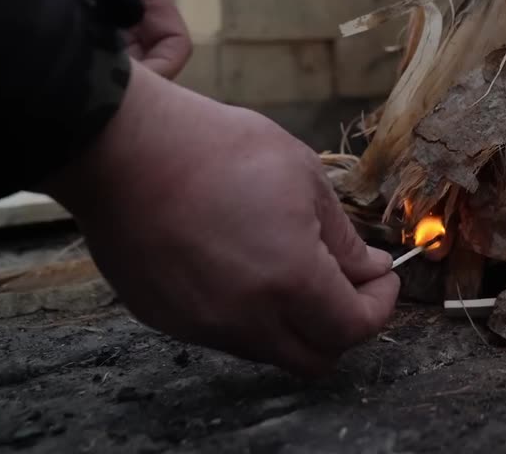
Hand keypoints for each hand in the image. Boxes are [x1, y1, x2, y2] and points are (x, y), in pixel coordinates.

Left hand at [11, 0, 191, 79]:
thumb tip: (94, 38)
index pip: (175, 46)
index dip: (162, 71)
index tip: (132, 85)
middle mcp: (134, 12)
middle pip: (148, 62)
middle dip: (131, 78)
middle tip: (96, 85)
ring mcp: (108, 16)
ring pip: (119, 58)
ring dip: (103, 66)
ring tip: (75, 69)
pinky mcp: (83, 17)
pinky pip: (93, 48)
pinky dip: (83, 56)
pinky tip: (60, 54)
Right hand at [42, 62, 400, 376]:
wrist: (124, 148)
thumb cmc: (217, 149)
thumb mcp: (304, 178)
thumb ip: (342, 238)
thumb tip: (369, 269)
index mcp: (290, 280)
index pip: (353, 328)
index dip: (379, 305)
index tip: (381, 277)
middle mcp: (246, 317)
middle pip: (316, 357)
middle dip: (342, 325)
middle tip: (348, 283)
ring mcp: (202, 324)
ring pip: (271, 349)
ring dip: (295, 321)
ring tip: (292, 266)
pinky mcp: (168, 319)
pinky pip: (225, 335)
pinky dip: (250, 314)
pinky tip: (244, 267)